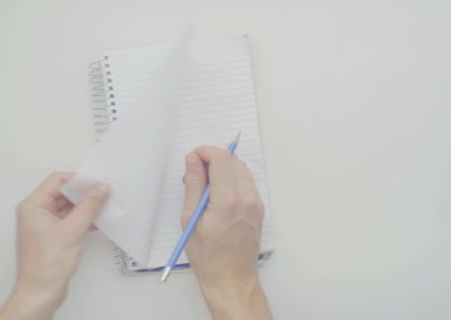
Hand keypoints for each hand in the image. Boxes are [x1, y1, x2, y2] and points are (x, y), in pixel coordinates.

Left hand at [0, 172, 109, 319]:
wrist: (40, 292)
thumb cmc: (50, 262)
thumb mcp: (73, 229)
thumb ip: (89, 206)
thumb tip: (102, 188)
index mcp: (34, 205)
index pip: (57, 180)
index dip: (78, 179)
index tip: (98, 181)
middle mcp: (35, 212)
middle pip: (62, 193)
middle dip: (84, 193)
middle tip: (105, 192)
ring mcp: (43, 225)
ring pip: (67, 208)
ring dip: (85, 207)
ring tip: (105, 206)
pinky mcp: (51, 237)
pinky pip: (68, 221)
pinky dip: (82, 220)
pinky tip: (98, 222)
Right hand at [182, 146, 271, 319]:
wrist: (232, 279)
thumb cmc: (208, 256)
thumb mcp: (191, 219)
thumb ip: (193, 185)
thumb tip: (192, 160)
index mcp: (228, 201)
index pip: (221, 159)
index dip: (204, 152)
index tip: (191, 159)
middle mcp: (247, 198)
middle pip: (232, 160)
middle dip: (211, 160)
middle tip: (193, 175)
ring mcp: (256, 203)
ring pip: (240, 169)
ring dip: (222, 169)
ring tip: (204, 188)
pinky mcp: (259, 208)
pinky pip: (246, 182)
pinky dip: (231, 180)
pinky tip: (217, 196)